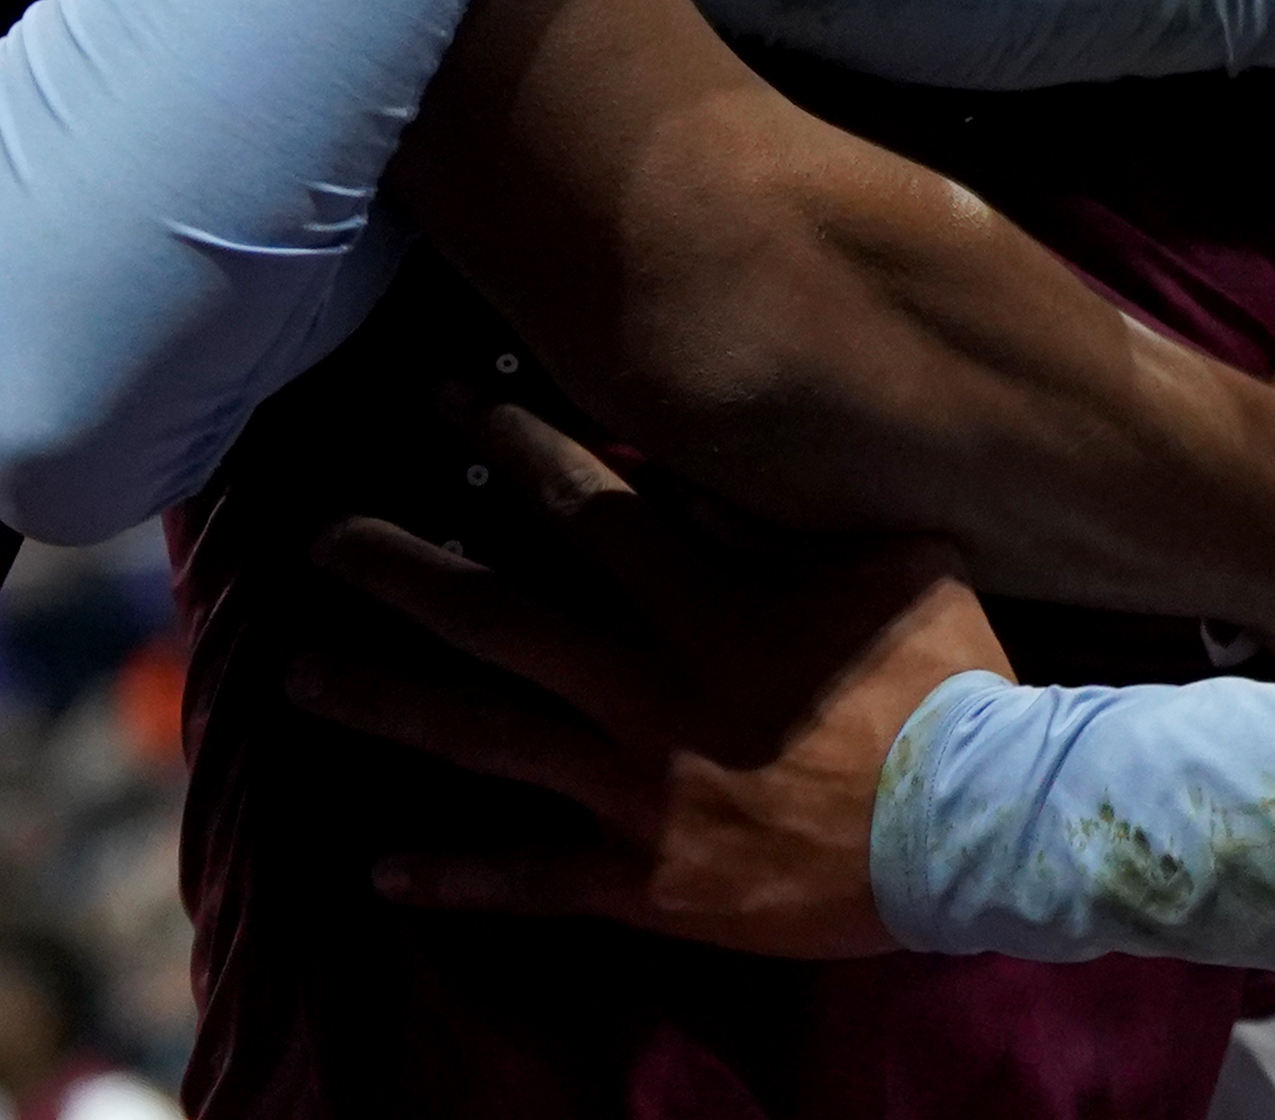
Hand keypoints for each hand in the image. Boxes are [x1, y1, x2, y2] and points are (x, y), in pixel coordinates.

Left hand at [298, 406, 1011, 956]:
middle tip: (314, 539)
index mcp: (699, 602)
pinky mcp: (644, 880)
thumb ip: (780, 515)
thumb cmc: (942, 687)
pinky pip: (531, 878)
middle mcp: (642, 685)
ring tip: (297, 676)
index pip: (580, 503)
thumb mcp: (886, 561)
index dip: (505, 440)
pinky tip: (380, 871)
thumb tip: (697, 455)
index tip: (437, 395)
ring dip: (386, 702)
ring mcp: (633, 788)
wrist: (978, 833)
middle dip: (397, 570)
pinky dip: (455, 877)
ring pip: (483, 735)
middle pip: (492, 615)